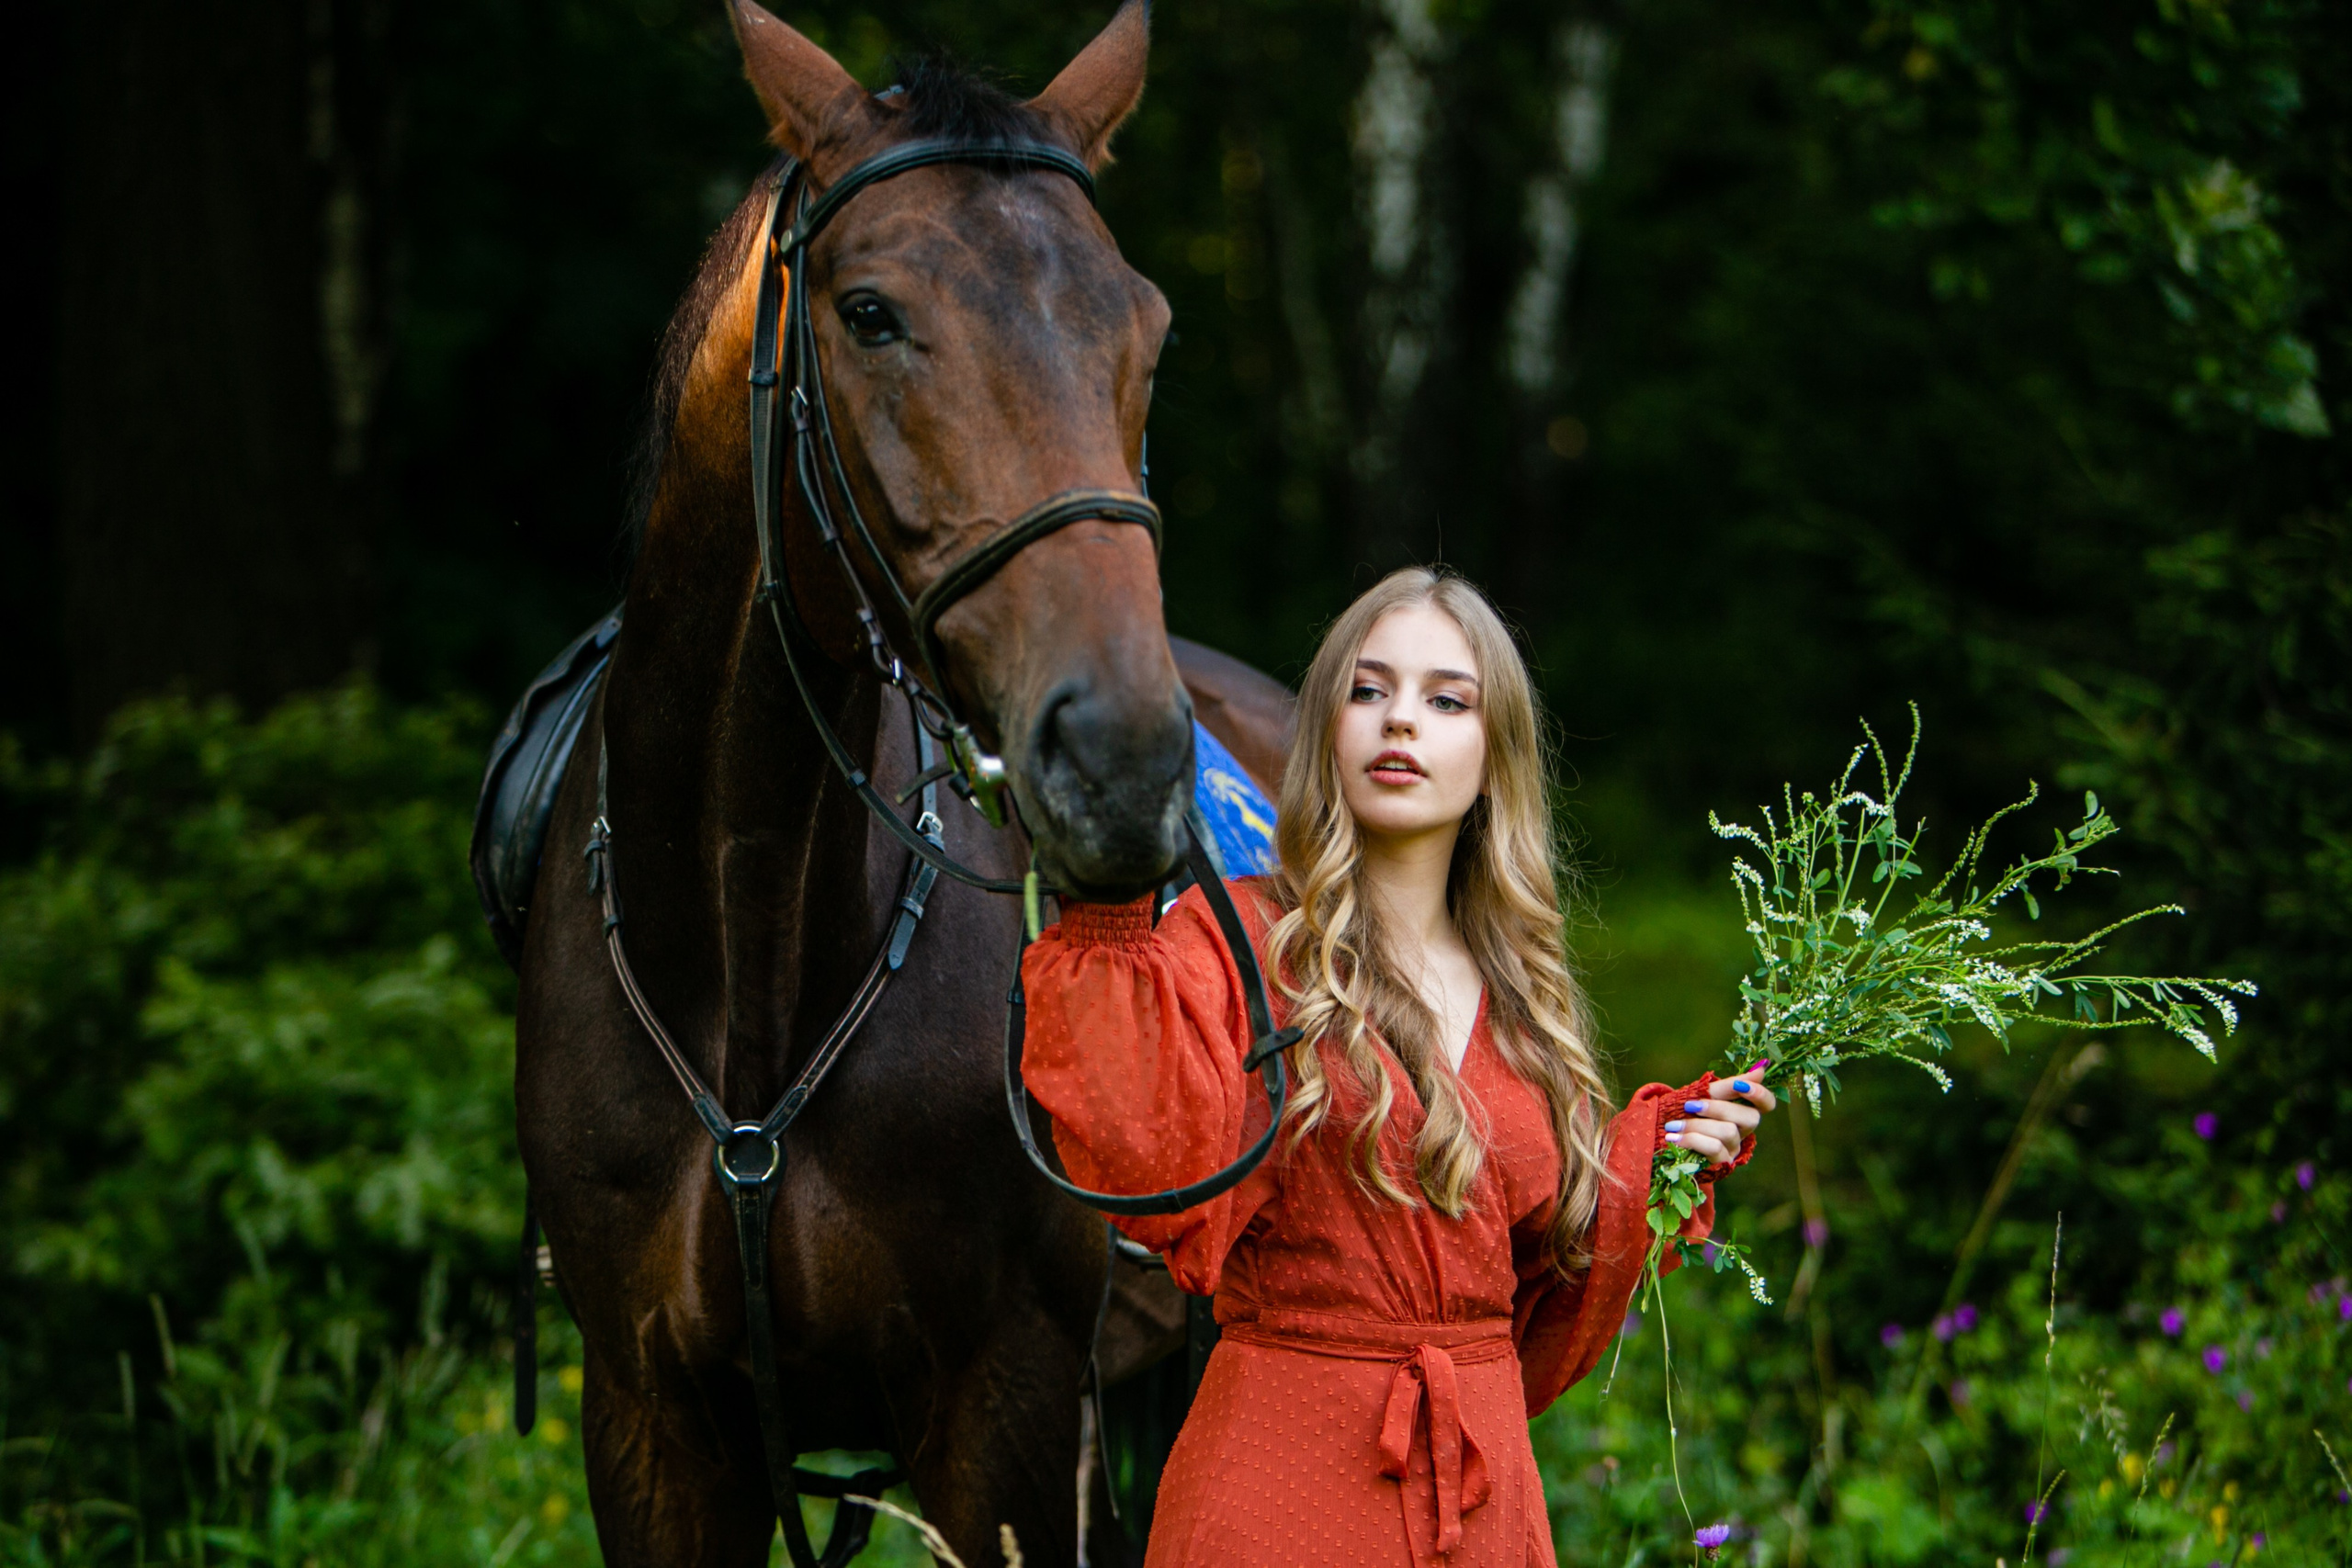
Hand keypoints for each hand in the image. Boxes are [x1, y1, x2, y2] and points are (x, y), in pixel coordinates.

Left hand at [1663, 1073, 1778, 1166]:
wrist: (1661, 1132)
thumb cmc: (1687, 1111)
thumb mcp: (1705, 1093)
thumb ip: (1731, 1084)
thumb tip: (1762, 1068)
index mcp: (1742, 1109)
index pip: (1767, 1104)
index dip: (1760, 1094)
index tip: (1739, 1086)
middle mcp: (1743, 1130)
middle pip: (1750, 1118)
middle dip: (1716, 1108)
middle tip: (1689, 1106)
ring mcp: (1734, 1148)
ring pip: (1728, 1132)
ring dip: (1696, 1125)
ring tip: (1673, 1126)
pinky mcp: (1722, 1163)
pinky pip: (1714, 1148)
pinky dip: (1692, 1140)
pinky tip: (1675, 1137)